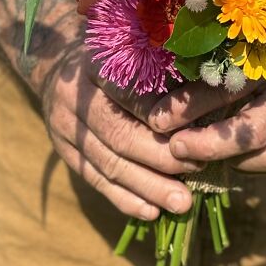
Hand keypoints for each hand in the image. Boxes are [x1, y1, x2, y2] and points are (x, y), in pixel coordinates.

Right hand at [40, 48, 209, 220]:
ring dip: (149, 187)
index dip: (162, 115)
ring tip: (183, 202)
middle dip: (161, 157)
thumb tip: (208, 92)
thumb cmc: (113, 61)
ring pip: (109, 164)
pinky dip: (126, 199)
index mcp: (95, 65)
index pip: (129, 93)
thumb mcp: (130, 52)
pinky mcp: (65, 154)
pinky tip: (152, 212)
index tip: (196, 131)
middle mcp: (75, 98)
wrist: (57, 72)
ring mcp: (65, 129)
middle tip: (197, 169)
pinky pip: (96, 181)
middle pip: (119, 134)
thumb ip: (159, 70)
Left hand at [149, 12, 265, 173]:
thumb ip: (222, 53)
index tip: (158, 117)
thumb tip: (167, 75)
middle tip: (174, 148)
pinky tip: (228, 159)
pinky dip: (251, 164)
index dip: (191, 105)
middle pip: (250, 131)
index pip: (228, 86)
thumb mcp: (254, 31)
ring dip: (233, 163)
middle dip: (208, 146)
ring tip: (200, 160)